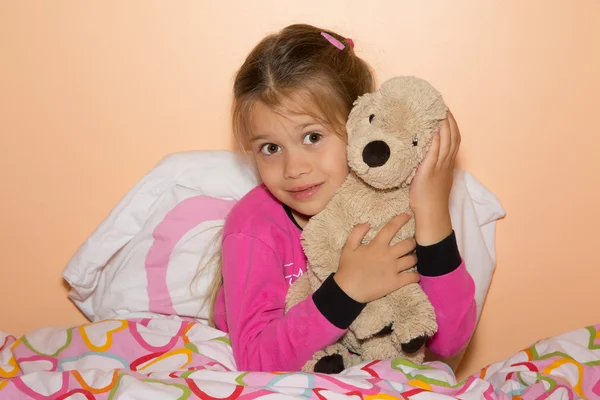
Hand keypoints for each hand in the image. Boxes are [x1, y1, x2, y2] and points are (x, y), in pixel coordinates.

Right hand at [334, 214, 419, 302]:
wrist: (348, 290)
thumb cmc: (348, 268)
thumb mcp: (348, 248)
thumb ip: (357, 233)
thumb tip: (367, 223)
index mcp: (377, 245)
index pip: (391, 228)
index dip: (401, 219)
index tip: (408, 215)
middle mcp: (388, 255)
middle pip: (408, 244)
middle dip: (412, 242)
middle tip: (412, 243)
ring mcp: (393, 269)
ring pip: (412, 260)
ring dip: (414, 257)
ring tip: (413, 258)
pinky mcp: (395, 282)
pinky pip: (412, 277)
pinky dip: (415, 276)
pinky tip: (414, 275)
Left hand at [409, 110, 460, 244]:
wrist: (431, 213)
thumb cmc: (430, 198)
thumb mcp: (435, 177)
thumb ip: (431, 164)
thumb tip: (422, 153)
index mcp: (449, 163)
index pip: (455, 139)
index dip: (452, 124)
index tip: (446, 111)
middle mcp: (446, 162)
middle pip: (452, 135)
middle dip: (448, 119)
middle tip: (441, 105)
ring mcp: (439, 166)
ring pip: (446, 141)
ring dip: (443, 124)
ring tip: (438, 111)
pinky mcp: (429, 170)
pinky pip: (435, 152)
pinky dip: (436, 140)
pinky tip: (434, 129)